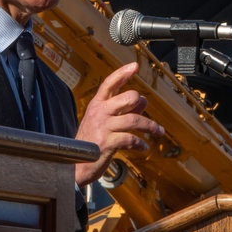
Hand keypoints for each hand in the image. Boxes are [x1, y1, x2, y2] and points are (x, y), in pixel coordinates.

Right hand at [74, 61, 164, 186]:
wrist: (73, 165)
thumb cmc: (91, 142)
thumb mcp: (103, 122)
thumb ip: (123, 110)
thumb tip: (143, 100)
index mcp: (97, 104)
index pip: (110, 83)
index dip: (122, 73)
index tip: (134, 66)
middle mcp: (99, 112)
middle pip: (128, 98)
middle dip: (140, 103)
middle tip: (145, 112)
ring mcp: (103, 127)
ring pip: (134, 119)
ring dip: (150, 126)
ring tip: (159, 132)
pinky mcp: (107, 143)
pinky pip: (130, 139)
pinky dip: (140, 143)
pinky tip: (143, 146)